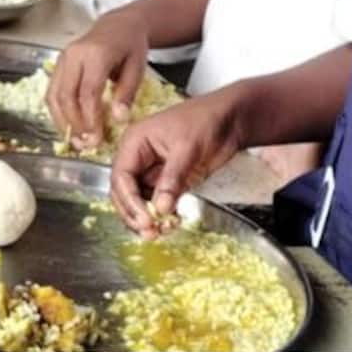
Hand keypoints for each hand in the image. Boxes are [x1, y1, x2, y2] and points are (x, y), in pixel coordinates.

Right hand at [47, 9, 151, 150]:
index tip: (95, 139)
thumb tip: (118, 119)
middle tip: (84, 145)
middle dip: (74, 124)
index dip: (89, 119)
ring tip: (75, 140)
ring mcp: (63, 58)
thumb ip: (126, 93)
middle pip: (67, 95)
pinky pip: (52, 91)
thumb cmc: (130, 46)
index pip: (88, 92)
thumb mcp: (137, 68)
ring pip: (54, 95)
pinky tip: (69, 126)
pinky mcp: (58, 64)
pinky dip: (57, 112)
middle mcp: (75, 54)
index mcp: (97, 54)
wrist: (118, 25)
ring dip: (62, 121)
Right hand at [109, 90, 245, 235]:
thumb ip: (172, 178)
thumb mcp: (187, 148)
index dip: (129, 201)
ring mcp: (153, 172)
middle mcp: (139, 158)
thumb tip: (160, 207)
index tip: (145, 219)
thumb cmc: (206, 120)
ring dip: (148, 218)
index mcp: (135, 142)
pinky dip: (162, 216)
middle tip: (150, 232)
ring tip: (163, 230)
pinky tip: (173, 223)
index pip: (121, 177)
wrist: (230, 120)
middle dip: (135, 214)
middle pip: (124, 193)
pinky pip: (158, 203)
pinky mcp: (168, 182)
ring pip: (140, 202)